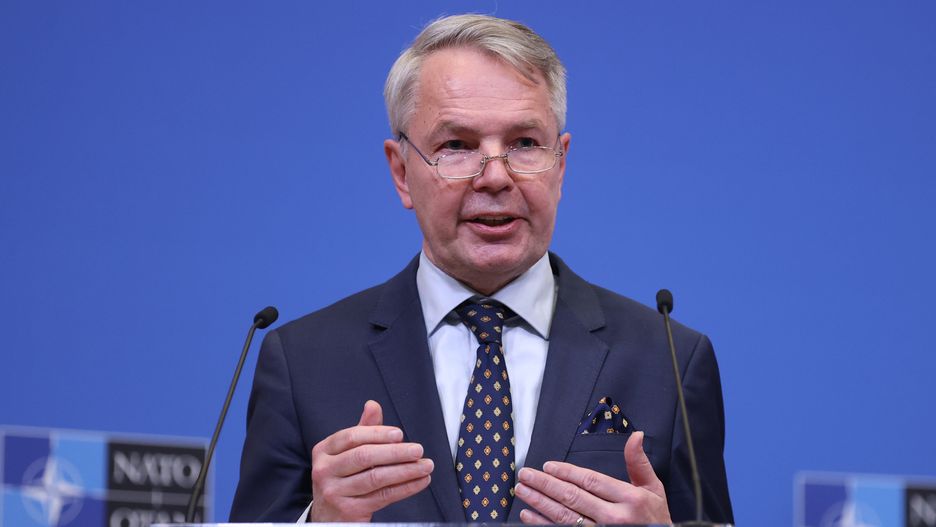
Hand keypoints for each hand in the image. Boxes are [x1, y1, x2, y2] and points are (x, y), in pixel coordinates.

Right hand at [308, 400, 433, 521]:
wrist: (327, 516)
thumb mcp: (346, 453)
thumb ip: (363, 430)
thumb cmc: (340, 478)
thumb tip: (373, 405)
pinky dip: (405, 488)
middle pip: (364, 456)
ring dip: (405, 471)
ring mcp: (334, 492)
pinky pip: (382, 496)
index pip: (352, 437)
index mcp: (324, 450)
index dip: (377, 433)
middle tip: (417, 450)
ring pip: (375, 478)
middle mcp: (324, 470)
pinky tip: (418, 482)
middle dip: (395, 452)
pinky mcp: (348, 511)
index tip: (399, 434)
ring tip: (425, 466)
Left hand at [514, 431, 670, 524]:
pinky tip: (529, 516)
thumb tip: (636, 435)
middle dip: (545, 484)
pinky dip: (543, 524)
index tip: (548, 465)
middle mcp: (614, 518)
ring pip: (564, 516)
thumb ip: (639, 463)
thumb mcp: (653, 489)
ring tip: (523, 491)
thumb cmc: (655, 518)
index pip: (591, 481)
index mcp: (629, 499)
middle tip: (526, 475)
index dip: (566, 472)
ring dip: (540, 503)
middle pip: (572, 497)